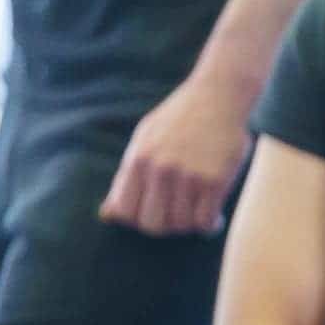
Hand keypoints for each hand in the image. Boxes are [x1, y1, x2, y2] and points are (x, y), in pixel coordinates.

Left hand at [98, 75, 252, 234]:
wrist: (217, 98)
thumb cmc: (180, 121)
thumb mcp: (145, 141)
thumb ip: (127, 177)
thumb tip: (107, 214)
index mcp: (138, 159)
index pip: (125, 211)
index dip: (136, 220)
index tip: (151, 214)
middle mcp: (160, 170)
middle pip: (152, 224)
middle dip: (164, 226)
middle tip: (175, 217)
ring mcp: (188, 176)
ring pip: (181, 225)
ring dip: (189, 224)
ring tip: (196, 212)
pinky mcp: (214, 181)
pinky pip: (205, 221)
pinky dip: (209, 224)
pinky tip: (213, 215)